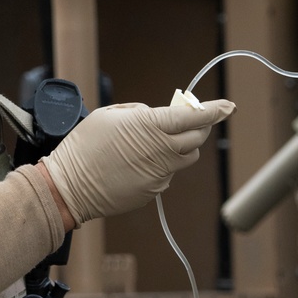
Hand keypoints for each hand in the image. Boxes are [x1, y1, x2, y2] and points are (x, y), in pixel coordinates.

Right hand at [40, 99, 233, 227]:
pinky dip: (161, 166)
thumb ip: (138, 112)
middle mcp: (162, 150)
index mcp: (151, 126)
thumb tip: (154, 115)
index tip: (228, 106)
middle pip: (197, 138)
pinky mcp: (153, 191)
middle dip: (197, 128)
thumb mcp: (109, 114)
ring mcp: (160, 174)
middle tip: (185, 122)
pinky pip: (167, 175)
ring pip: (185, 158)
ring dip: (180, 148)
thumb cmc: (84, 146)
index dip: (215, 110)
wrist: (69, 186)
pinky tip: (135, 165)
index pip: (194, 116)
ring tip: (153, 145)